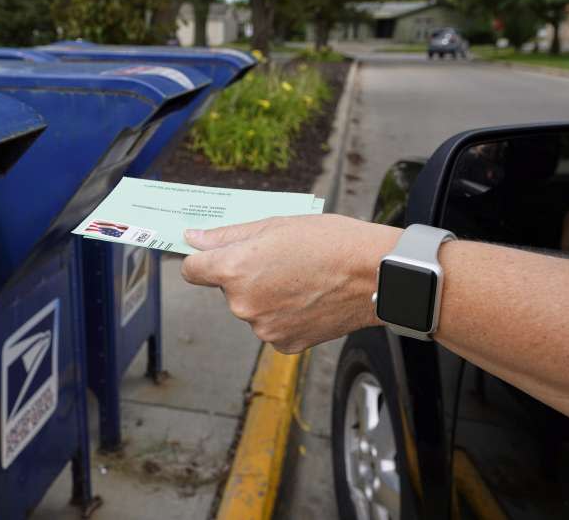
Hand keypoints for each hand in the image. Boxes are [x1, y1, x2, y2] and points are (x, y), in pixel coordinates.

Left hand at [180, 214, 400, 352]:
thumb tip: (193, 238)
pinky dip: (284, 314)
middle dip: (246, 275)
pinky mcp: (284, 343)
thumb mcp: (274, 225)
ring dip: (267, 296)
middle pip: (228, 289)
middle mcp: (242, 304)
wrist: (376, 275)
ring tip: (301, 279)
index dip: (203, 260)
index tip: (214, 256)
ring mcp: (263, 328)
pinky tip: (308, 299)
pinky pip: (272, 326)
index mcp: (234, 270)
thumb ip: (227, 236)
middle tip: (281, 260)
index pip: (192, 270)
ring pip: (252, 308)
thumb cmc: (331, 242)